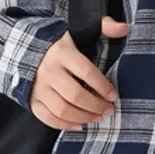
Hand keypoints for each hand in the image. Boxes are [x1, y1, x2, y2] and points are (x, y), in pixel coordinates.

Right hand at [29, 16, 129, 131]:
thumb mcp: (82, 29)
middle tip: (109, 110)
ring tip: (98, 118)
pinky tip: (79, 125)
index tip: (114, 96)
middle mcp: (48, 70)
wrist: (29, 48)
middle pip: (75, 95)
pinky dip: (64, 125)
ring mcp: (39, 87)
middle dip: (95, 106)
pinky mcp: (32, 99)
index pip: (86, 72)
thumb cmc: (63, 42)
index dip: (102, 86)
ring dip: (83, 117)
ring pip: (62, 109)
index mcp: (62, 52)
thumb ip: (105, 27)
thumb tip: (125, 28)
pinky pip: (48, 117)